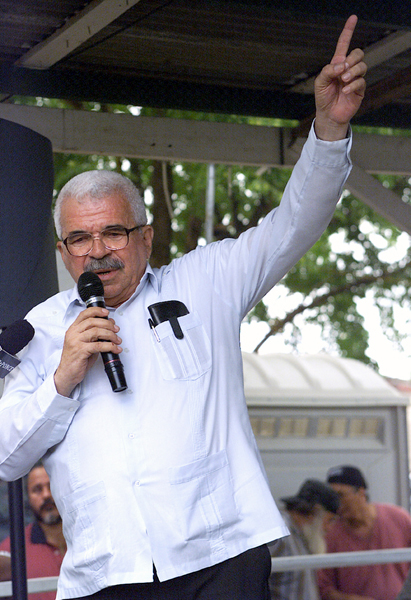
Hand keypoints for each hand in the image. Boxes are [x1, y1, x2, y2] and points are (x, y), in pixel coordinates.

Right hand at [54, 307, 121, 396]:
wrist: (67, 374)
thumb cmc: (77, 358)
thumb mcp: (84, 343)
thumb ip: (94, 334)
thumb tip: (109, 326)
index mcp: (73, 329)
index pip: (84, 314)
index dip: (97, 311)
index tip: (107, 313)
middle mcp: (73, 333)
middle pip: (93, 321)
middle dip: (108, 324)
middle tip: (116, 329)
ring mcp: (75, 342)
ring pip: (96, 332)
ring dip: (110, 335)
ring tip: (117, 340)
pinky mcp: (80, 351)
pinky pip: (98, 345)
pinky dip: (109, 346)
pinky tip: (115, 349)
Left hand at [315, 15, 366, 139]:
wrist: (328, 115)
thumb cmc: (323, 97)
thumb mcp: (320, 82)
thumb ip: (328, 71)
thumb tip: (341, 65)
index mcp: (337, 64)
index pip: (344, 44)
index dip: (348, 31)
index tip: (353, 18)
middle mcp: (348, 69)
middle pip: (358, 53)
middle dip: (352, 59)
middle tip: (342, 71)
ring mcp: (355, 79)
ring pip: (362, 65)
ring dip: (352, 71)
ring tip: (343, 80)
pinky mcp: (359, 90)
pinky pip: (361, 81)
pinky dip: (352, 85)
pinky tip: (344, 91)